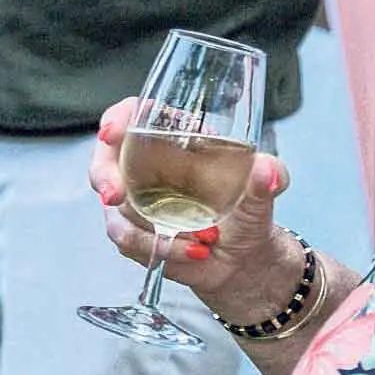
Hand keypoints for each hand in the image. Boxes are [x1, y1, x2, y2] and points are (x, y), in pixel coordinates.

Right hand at [88, 97, 293, 307]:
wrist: (242, 259)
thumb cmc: (247, 213)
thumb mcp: (265, 191)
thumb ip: (271, 176)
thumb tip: (266, 168)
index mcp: (172, 140)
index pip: (132, 115)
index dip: (116, 119)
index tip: (112, 133)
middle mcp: (145, 167)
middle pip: (105, 160)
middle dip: (103, 176)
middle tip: (115, 194)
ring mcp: (134, 201)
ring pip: (115, 207)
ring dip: (153, 226)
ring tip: (203, 239)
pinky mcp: (133, 233)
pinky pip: (128, 239)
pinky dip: (161, 247)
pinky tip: (193, 251)